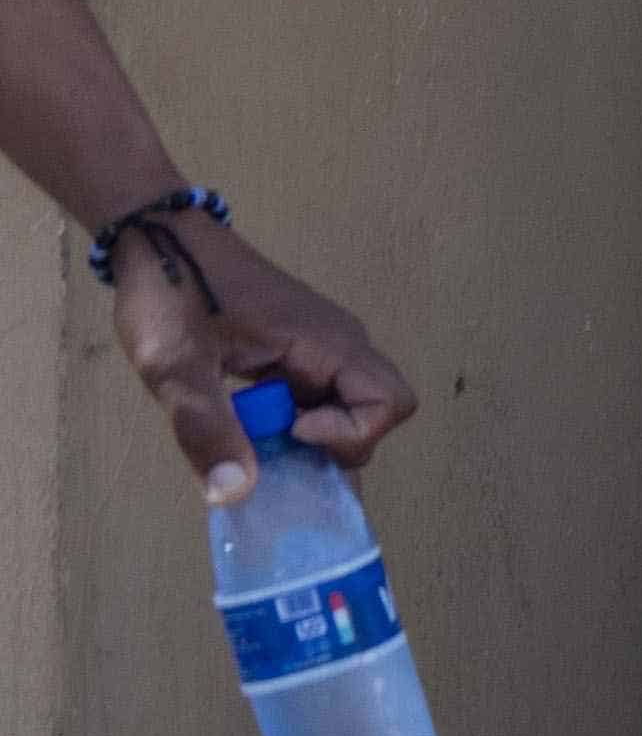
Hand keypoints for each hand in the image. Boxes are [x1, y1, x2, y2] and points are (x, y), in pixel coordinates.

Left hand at [116, 213, 415, 501]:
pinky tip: (245, 429)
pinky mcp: (298, 353)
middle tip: (270, 452)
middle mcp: (339, 345)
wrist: (158, 240)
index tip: (288, 431)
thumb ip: (206, 428)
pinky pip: (320, 400)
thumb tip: (235, 495)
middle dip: (331, 447)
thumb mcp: (177, 366)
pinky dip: (292, 427)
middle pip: (377, 413)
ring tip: (253, 447)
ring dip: (308, 441)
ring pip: (348, 410)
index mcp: (328, 342)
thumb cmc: (172, 294)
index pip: (390, 404)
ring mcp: (321, 349)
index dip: (347, 434)